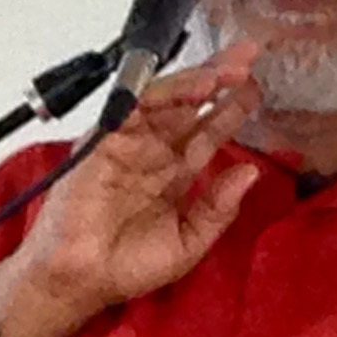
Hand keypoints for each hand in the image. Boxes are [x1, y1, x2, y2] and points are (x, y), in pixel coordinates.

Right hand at [0, 42, 262, 336]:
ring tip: (229, 70)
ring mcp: (127, 143)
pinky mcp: (103, 141)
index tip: (257, 88)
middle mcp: (152, 151)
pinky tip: (194, 87)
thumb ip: (218, 208)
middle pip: (189, 105)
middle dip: (219, 79)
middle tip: (249, 56)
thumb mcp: (189, 242)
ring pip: (165, 100)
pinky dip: (164, 94)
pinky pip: (134, 108)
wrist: (80, 280)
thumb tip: (250, 172)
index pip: (207, 130)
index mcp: (173, 172)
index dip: (231, 108)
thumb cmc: (127, 266)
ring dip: (197, 81)